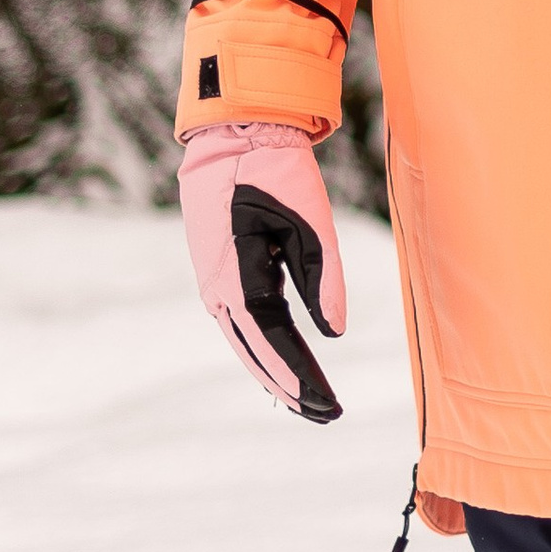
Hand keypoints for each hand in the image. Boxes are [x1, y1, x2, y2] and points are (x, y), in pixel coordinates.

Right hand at [178, 121, 345, 420]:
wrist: (234, 136)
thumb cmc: (272, 172)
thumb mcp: (309, 221)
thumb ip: (323, 278)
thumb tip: (335, 334)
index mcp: (237, 278)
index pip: (272, 342)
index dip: (299, 376)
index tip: (325, 404)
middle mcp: (219, 290)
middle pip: (257, 353)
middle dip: (291, 387)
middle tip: (326, 415)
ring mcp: (215, 284)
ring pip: (248, 343)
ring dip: (277, 374)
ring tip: (309, 403)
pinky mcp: (220, 275)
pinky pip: (243, 325)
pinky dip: (264, 350)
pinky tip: (282, 366)